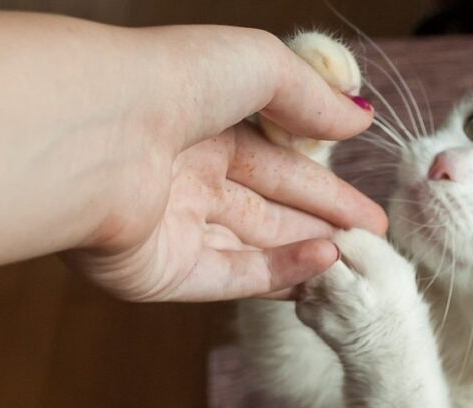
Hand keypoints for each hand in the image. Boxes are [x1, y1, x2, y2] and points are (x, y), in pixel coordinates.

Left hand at [67, 26, 386, 301]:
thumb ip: (312, 97)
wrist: (98, 129)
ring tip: (359, 260)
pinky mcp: (162, 271)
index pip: (276, 163)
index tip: (369, 211)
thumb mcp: (260, 65)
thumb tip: (358, 122)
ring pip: (254, 247)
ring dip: (307, 253)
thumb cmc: (173, 79)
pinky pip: (231, 276)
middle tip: (373, 244)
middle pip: (269, 209)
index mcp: (201, 125)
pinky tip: (322, 264)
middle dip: (322, 225)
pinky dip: (279, 273)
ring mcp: (172, 227)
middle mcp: (185, 176)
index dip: (325, 187)